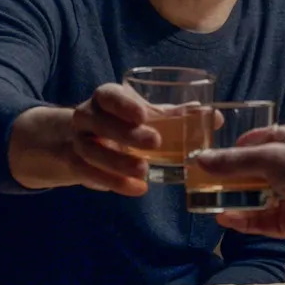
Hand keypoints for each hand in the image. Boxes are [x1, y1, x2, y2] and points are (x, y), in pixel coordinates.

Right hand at [8, 83, 162, 196]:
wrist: (79, 137)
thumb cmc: (120, 121)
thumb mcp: (140, 113)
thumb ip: (171, 114)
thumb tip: (209, 113)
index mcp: (104, 98)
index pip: (108, 96)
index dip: (123, 104)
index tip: (143, 114)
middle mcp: (86, 116)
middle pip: (100, 123)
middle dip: (126, 134)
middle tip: (155, 142)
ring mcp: (78, 140)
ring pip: (92, 151)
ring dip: (118, 162)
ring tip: (145, 171)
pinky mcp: (76, 164)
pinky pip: (91, 173)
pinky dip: (115, 183)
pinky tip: (138, 188)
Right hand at [194, 125, 284, 246]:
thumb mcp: (269, 157)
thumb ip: (235, 161)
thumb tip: (200, 159)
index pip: (270, 136)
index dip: (248, 141)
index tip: (225, 149)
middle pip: (260, 169)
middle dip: (235, 175)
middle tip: (210, 178)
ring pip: (259, 196)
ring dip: (236, 199)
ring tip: (210, 200)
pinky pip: (263, 220)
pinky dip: (245, 219)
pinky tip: (224, 218)